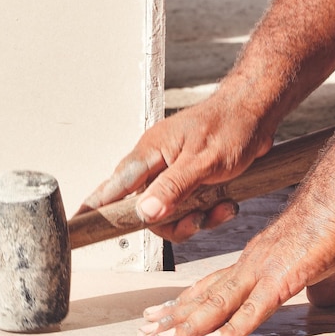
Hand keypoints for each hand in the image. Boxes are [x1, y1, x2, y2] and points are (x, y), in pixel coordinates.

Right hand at [79, 95, 273, 240]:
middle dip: (172, 221)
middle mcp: (157, 162)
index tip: (76, 223)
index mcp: (150, 152)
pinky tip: (226, 203)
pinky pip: (188, 207)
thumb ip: (173, 188)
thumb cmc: (231, 127)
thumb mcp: (203, 162)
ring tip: (221, 208)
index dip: (95, 205)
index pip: (114, 184)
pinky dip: (207, 211)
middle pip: (145, 208)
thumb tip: (144, 213)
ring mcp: (173, 171)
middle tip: (196, 220)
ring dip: (195, 217)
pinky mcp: (189, 178)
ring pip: (169, 211)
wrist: (257, 112)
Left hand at [137, 163, 334, 335]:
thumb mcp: (313, 265)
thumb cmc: (324, 229)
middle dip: (172, 317)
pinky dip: (230, 330)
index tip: (161, 315)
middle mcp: (247, 265)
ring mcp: (261, 272)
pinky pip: (252, 310)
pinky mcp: (281, 280)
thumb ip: (310, 285)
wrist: (333, 204)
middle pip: (203, 296)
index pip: (209, 286)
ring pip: (216, 304)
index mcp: (251, 261)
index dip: (183, 303)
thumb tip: (320, 301)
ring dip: (188, 325)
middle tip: (147, 334)